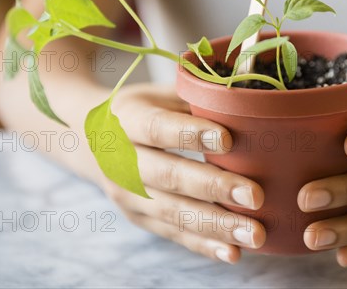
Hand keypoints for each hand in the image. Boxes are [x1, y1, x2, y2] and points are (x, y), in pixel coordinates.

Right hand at [100, 83, 265, 263]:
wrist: (91, 140)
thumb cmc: (143, 110)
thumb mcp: (160, 94)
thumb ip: (196, 97)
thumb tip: (246, 97)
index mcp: (126, 120)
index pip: (157, 128)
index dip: (191, 135)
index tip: (229, 140)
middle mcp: (121, 161)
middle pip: (169, 176)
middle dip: (214, 187)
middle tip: (255, 196)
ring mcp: (128, 195)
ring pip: (173, 212)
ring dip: (216, 226)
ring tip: (255, 234)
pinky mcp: (139, 218)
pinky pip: (173, 234)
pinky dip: (203, 245)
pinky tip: (232, 252)